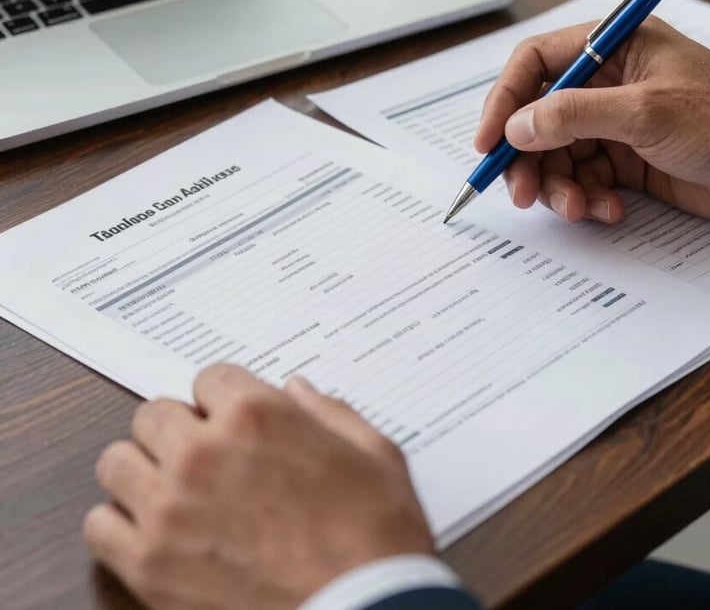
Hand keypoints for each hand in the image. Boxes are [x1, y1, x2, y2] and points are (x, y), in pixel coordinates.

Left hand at [84, 365, 432, 609]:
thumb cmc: (375, 539)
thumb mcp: (376, 455)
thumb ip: (330, 412)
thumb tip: (297, 390)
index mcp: (258, 414)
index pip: (209, 377)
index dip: (224, 400)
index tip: (233, 421)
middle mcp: (204, 452)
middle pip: (154, 413)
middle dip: (180, 428)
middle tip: (204, 454)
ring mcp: (170, 509)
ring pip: (117, 461)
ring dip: (144, 469)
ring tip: (175, 491)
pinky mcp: (149, 566)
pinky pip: (99, 525)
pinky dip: (121, 524)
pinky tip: (156, 533)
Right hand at [475, 17, 709, 223]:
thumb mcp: (646, 111)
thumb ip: (574, 115)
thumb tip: (516, 127)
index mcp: (612, 48)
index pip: (535, 64)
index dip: (505, 100)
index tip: (488, 141)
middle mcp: (607, 83)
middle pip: (539, 118)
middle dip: (528, 158)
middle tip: (522, 193)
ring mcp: (616, 124)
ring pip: (558, 156)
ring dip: (559, 187)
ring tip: (577, 208)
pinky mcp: (627, 162)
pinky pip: (585, 181)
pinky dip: (588, 200)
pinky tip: (611, 210)